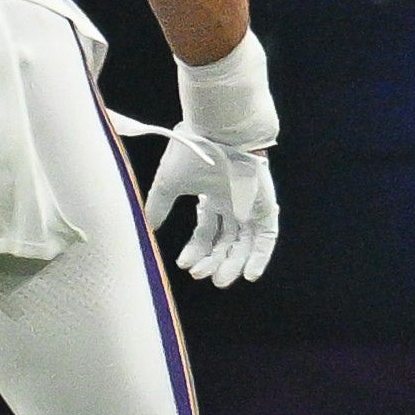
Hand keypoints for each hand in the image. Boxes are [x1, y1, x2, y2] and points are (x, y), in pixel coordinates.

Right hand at [142, 127, 275, 285]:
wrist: (218, 133)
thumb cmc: (193, 153)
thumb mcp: (169, 184)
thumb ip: (159, 206)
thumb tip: (148, 228)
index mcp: (212, 198)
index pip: (206, 233)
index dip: (195, 251)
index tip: (184, 265)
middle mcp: (232, 205)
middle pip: (225, 243)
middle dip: (213, 262)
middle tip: (201, 277)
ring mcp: (250, 207)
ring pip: (244, 245)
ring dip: (233, 265)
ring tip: (220, 281)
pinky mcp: (265, 207)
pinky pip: (266, 238)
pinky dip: (259, 257)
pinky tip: (248, 275)